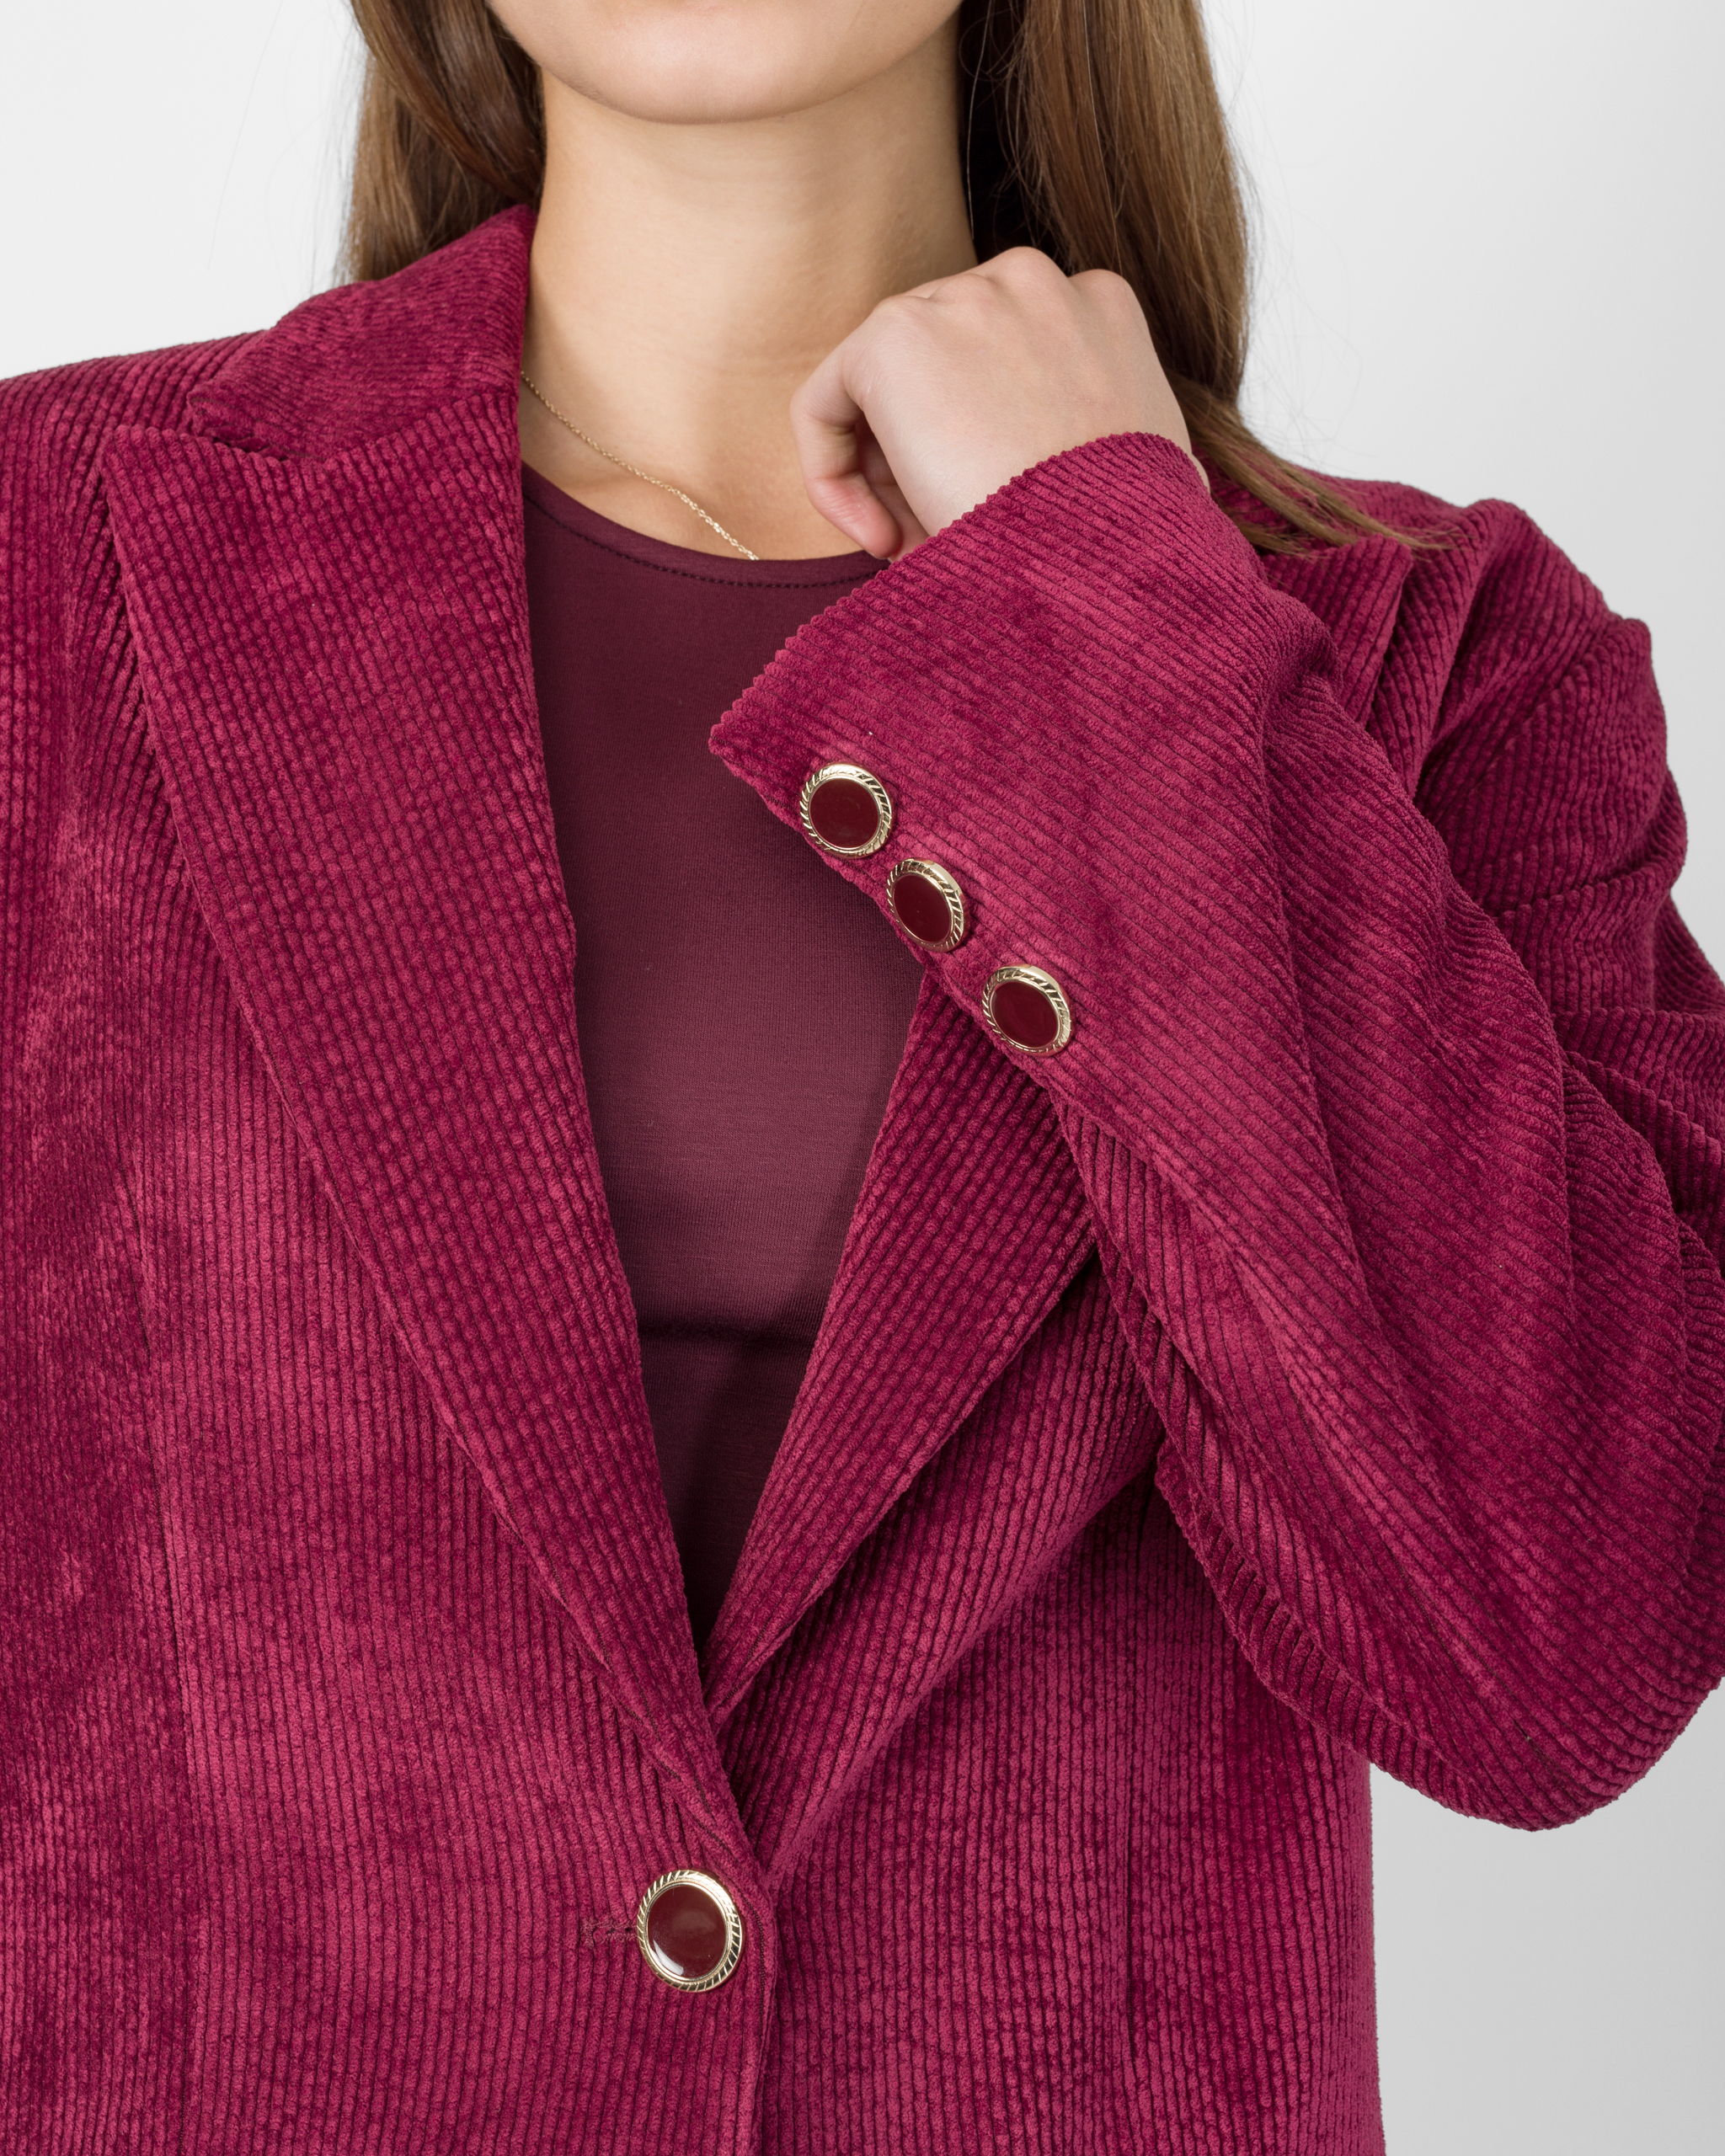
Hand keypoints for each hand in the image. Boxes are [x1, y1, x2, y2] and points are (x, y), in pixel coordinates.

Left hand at [790, 248, 1198, 560]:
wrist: (1101, 555)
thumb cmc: (1128, 541)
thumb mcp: (1152, 471)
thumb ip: (1105, 442)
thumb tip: (1074, 464)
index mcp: (1099, 307)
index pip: (1006, 365)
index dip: (985, 454)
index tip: (992, 521)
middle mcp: (1030, 281)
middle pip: (941, 374)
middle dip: (928, 467)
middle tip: (939, 547)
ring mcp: (960, 298)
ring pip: (885, 395)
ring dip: (890, 484)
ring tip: (916, 552)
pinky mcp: (893, 338)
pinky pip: (823, 405)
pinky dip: (831, 476)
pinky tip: (877, 539)